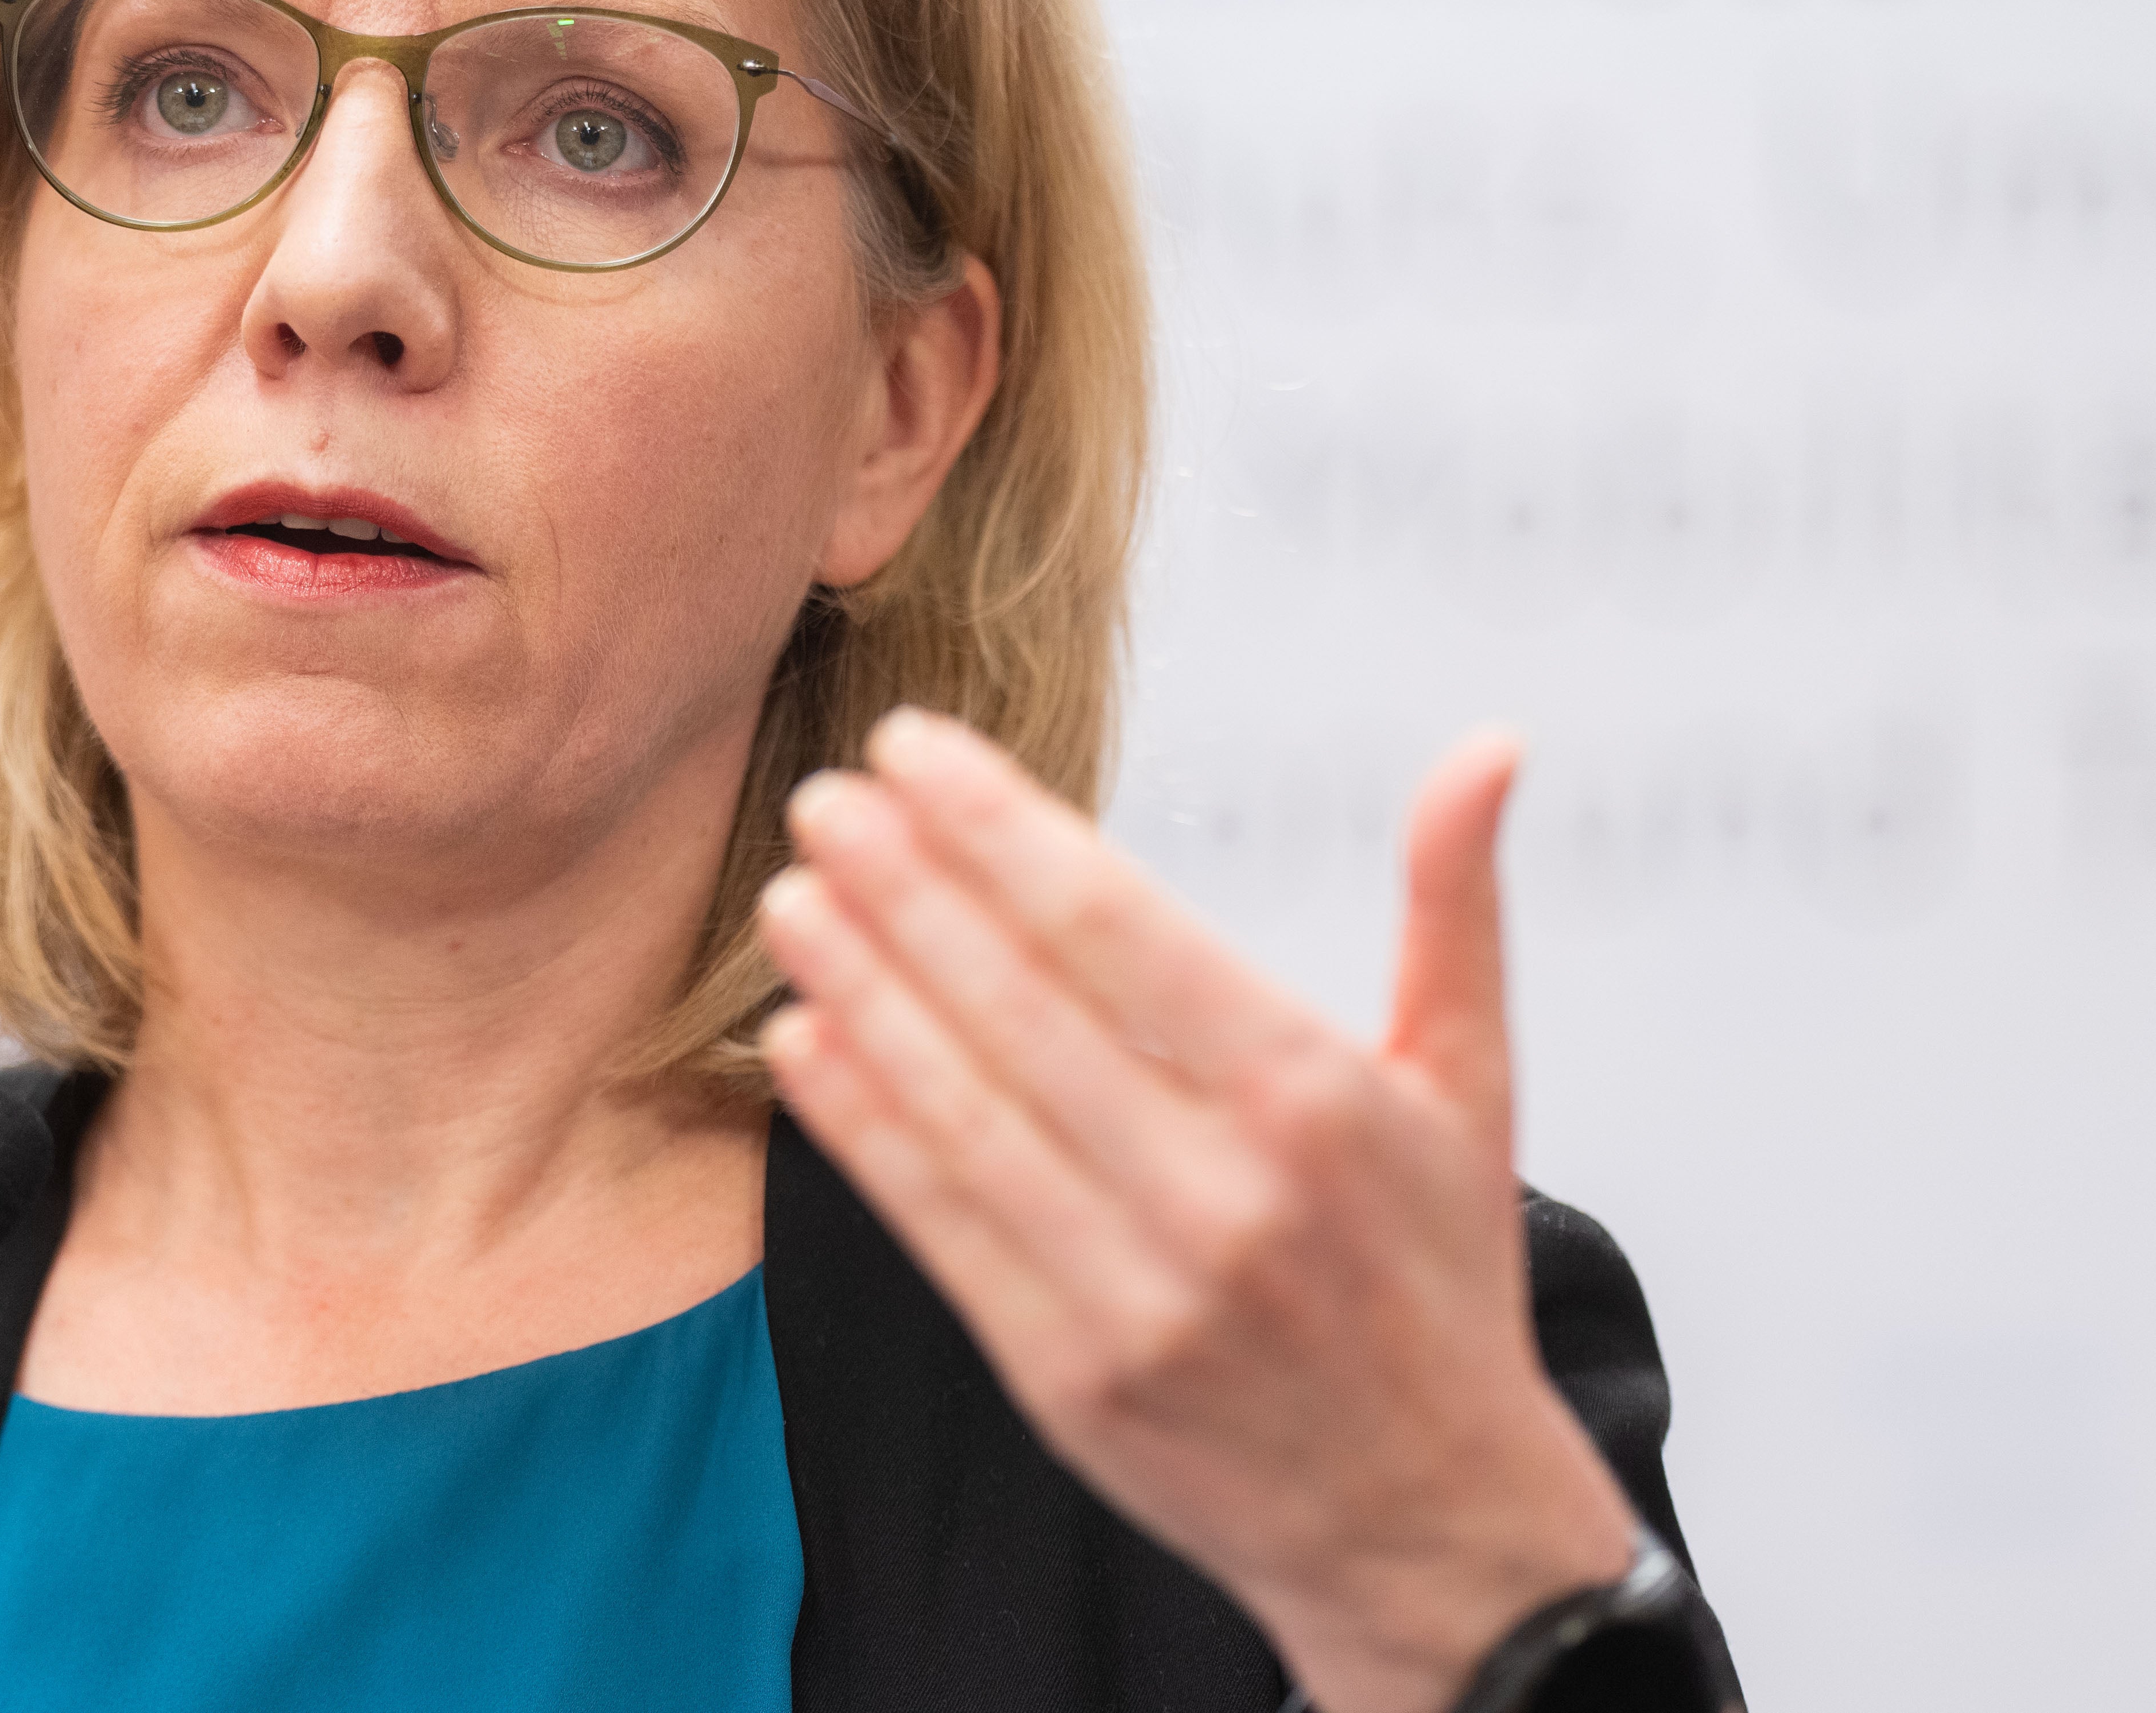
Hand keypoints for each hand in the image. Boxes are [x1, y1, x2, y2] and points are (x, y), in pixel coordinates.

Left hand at [755, 712, 1637, 1712]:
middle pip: (1017, 1004)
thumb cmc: (1437, 1282)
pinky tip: (802, 1040)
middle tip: (823, 797)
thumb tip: (1486, 747)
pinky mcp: (1066, 1375)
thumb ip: (1456, 905)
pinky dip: (857, 1125)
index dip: (996, 827)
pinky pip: (936, 1222)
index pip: (1116, 926)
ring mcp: (1136, 1292)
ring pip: (959, 1108)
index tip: (912, 750)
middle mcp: (1222, 1193)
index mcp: (1315, 1099)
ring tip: (790, 897)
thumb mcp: (1471, 1086)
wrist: (1432, 1529)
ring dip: (859, 990)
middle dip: (903, 887)